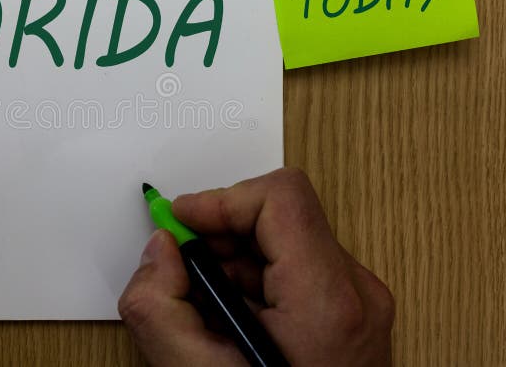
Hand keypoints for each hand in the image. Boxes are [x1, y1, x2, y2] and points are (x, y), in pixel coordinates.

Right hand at [119, 168, 394, 366]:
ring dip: (232, 260)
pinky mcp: (351, 311)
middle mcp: (355, 293)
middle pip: (279, 214)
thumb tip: (160, 251)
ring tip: (206, 306)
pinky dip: (252, 280)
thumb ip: (158, 303)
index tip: (182, 220)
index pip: (280, 197)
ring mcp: (358, 302)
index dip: (221, 199)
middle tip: (182, 268)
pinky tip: (231, 318)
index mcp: (327, 302)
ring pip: (283, 239)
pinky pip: (294, 267)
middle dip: (219, 234)